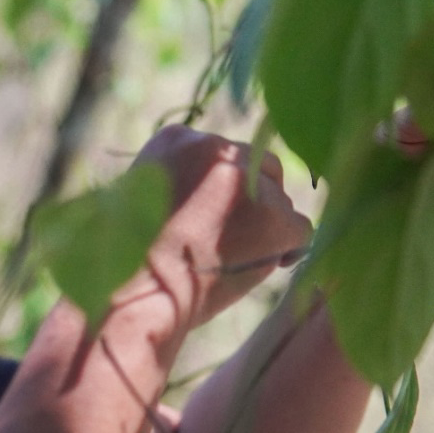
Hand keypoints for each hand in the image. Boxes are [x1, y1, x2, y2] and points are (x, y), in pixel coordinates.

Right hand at [131, 125, 313, 326]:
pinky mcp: (274, 214)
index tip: (206, 218)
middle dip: (256, 202)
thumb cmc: (133, 259)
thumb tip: (229, 194)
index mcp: (176, 138)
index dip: (223, 190)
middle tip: (231, 239)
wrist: (136, 294)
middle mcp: (215, 147)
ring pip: (280, 200)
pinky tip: (256, 267)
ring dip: (267, 228)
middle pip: (261, 166)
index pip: (224, 155)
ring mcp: (247, 180)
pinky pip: (301, 229)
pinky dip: (286, 252)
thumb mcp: (147, 197)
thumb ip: (186, 179)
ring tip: (230, 259)